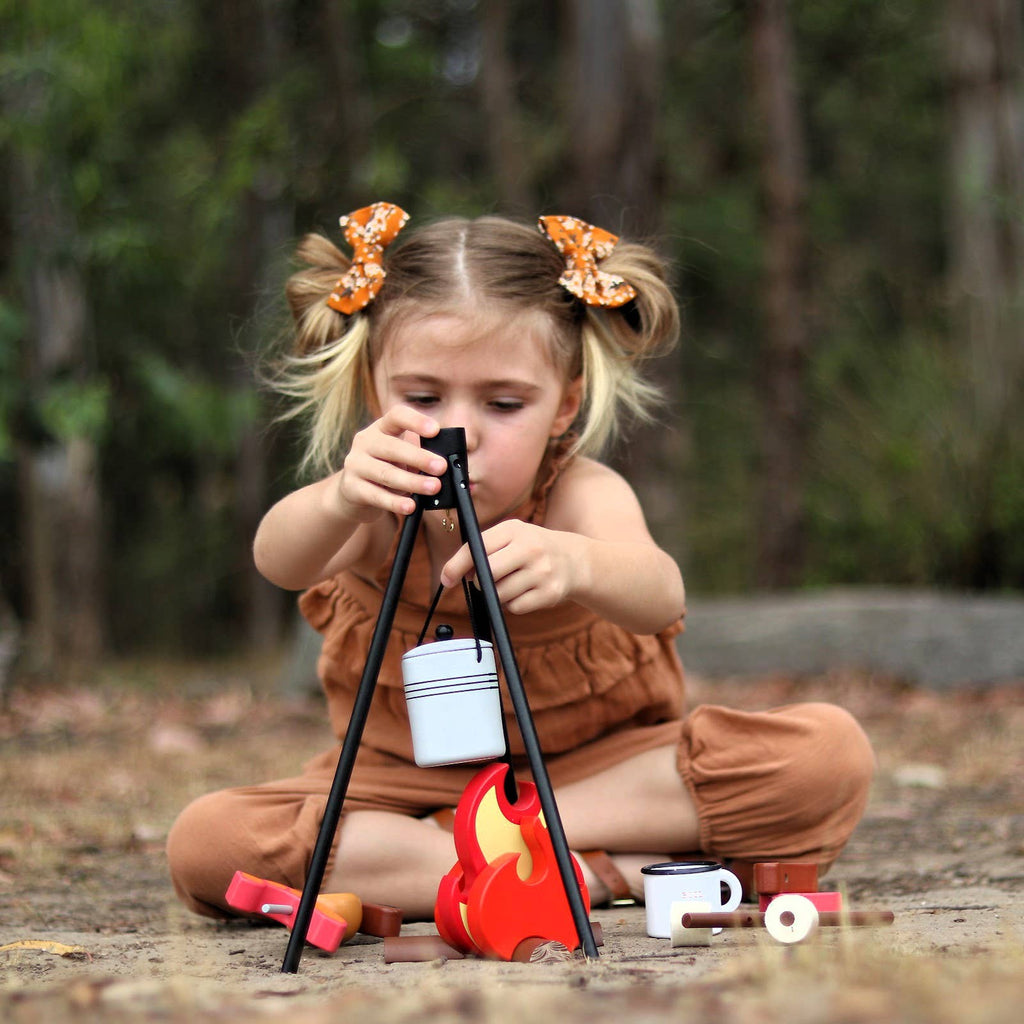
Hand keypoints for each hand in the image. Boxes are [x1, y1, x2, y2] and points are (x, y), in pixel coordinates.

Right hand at [334, 405, 447, 520]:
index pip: (397, 416)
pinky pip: (376, 496)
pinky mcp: (351, 488)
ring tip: (433, 487)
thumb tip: (446, 466)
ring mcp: (355, 464)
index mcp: (381, 428)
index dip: (416, 421)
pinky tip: (410, 506)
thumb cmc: (387, 470)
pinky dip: (395, 502)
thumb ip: (420, 456)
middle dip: (419, 457)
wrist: (354, 494)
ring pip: (386, 473)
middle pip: (392, 447)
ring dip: (412, 481)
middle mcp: (365, 442)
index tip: (435, 430)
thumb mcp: (401, 457)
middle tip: (441, 467)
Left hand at [440, 520, 583, 614]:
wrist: (574, 560)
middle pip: (487, 573)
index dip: (457, 565)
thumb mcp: (512, 537)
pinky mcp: (550, 593)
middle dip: (480, 582)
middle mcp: (531, 548)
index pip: (477, 548)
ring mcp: (542, 571)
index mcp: (515, 529)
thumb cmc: (532, 548)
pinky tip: (525, 591)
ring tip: (512, 582)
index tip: (447, 579)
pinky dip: (513, 604)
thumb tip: (457, 573)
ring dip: (498, 594)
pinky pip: (515, 607)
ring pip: (500, 594)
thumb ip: (484, 549)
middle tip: (485, 581)